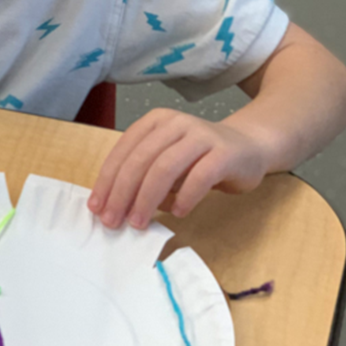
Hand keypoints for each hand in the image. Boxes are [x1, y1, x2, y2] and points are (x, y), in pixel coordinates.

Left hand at [87, 108, 270, 229]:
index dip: (107, 181)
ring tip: (139, 222)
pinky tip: (177, 213)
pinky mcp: (224, 153)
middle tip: (114, 221)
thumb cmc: (200, 159)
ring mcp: (201, 136)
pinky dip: (185, 197)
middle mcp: (176, 124)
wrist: (249, 148)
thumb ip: (144, 177)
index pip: (124, 151)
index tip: (96, 208)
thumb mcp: (166, 163)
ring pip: (165, 167)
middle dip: (122, 193)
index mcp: (155, 122)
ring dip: (147, 199)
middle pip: (141, 160)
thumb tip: (116, 207)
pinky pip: (199, 176)